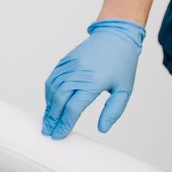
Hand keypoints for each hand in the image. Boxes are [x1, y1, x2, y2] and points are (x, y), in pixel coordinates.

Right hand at [42, 19, 144, 139]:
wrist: (116, 36)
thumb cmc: (122, 63)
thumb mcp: (124, 91)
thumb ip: (113, 111)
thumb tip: (102, 128)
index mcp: (93, 83)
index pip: (73, 108)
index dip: (65, 124)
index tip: (60, 135)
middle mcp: (77, 74)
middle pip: (59, 101)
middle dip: (52, 119)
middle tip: (48, 132)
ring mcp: (69, 66)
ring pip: (52, 89)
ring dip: (48, 106)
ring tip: (47, 120)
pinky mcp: (65, 61)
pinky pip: (52, 79)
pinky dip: (48, 92)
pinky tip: (50, 102)